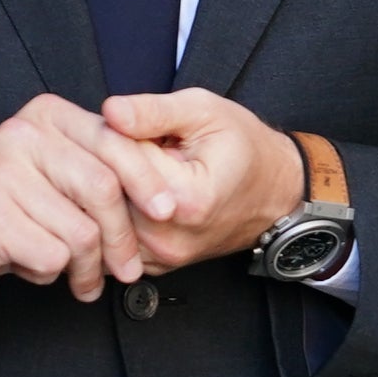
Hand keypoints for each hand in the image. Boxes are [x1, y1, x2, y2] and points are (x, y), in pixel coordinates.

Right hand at [0, 96, 190, 306]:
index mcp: (45, 116)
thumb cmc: (6, 209)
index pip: (114, 142)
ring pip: (81, 231)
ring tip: (74, 277)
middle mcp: (22, 135)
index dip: (146, 180)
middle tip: (127, 270)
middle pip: (103, 187)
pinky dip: (49, 273)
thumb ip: (97, 170)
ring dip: (86, 268)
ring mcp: (1, 174)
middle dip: (123, 238)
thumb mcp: (52, 175)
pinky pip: (52, 256)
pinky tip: (29, 265)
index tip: (167, 211)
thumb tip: (163, 198)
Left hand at [97, 90, 306, 274]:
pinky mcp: (154, 265)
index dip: (116, 132)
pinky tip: (133, 191)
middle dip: (107, 161)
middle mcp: (169, 238)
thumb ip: (154, 111)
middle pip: (106, 193)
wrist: (273, 192)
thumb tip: (110, 111)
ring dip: (107, 189)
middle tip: (126, 139)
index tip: (129, 121)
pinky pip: (114, 238)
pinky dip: (115, 212)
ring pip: (103, 218)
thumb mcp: (205, 112)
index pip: (118, 160)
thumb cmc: (244, 148)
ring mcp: (161, 258)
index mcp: (185, 200)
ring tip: (132, 164)